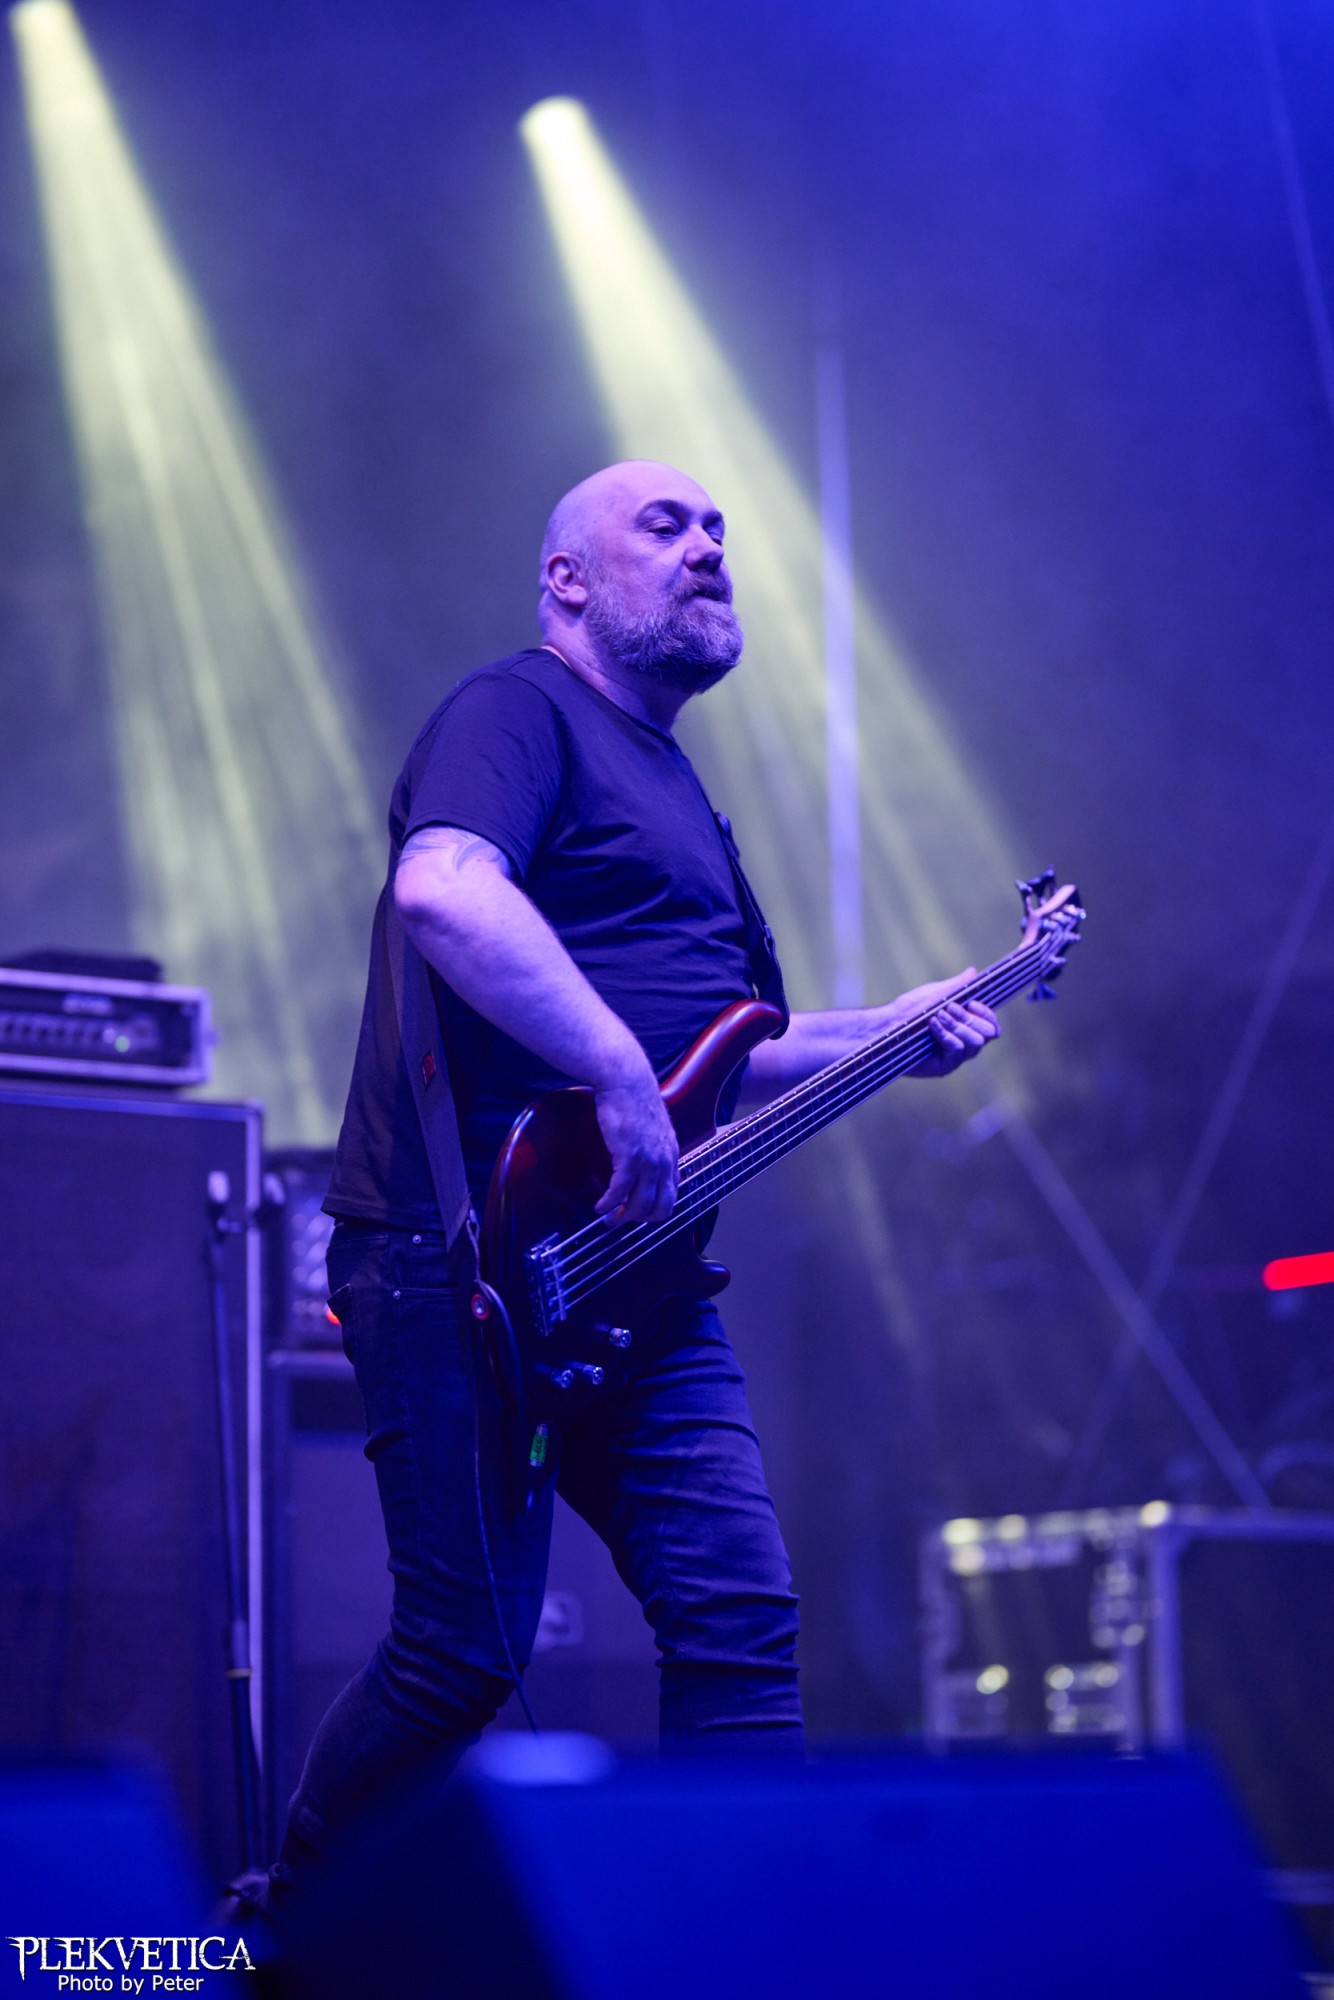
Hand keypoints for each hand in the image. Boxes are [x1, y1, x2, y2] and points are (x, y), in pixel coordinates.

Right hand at [592, 1069, 679, 1225]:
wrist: (626, 1080)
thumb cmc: (634, 1098)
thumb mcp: (653, 1126)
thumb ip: (653, 1145)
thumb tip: (643, 1159)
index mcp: (671, 1153)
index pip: (672, 1194)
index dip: (656, 1209)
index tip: (639, 1212)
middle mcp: (664, 1160)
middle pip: (660, 1206)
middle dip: (641, 1219)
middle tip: (623, 1220)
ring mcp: (648, 1160)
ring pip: (641, 1204)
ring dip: (623, 1217)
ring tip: (608, 1218)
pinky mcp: (629, 1156)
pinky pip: (620, 1191)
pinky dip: (609, 1203)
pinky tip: (600, 1206)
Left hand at [904, 969, 1000, 1076]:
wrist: (887, 1025)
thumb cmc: (909, 1010)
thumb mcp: (935, 994)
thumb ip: (956, 986)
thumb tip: (973, 972)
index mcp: (967, 1025)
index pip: (992, 1025)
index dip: (987, 1014)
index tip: (971, 1002)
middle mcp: (965, 1042)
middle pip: (988, 1034)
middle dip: (970, 1018)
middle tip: (950, 1007)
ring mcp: (956, 1056)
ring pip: (975, 1042)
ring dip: (957, 1025)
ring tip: (938, 1015)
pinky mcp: (945, 1066)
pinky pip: (956, 1049)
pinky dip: (945, 1034)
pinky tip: (932, 1024)